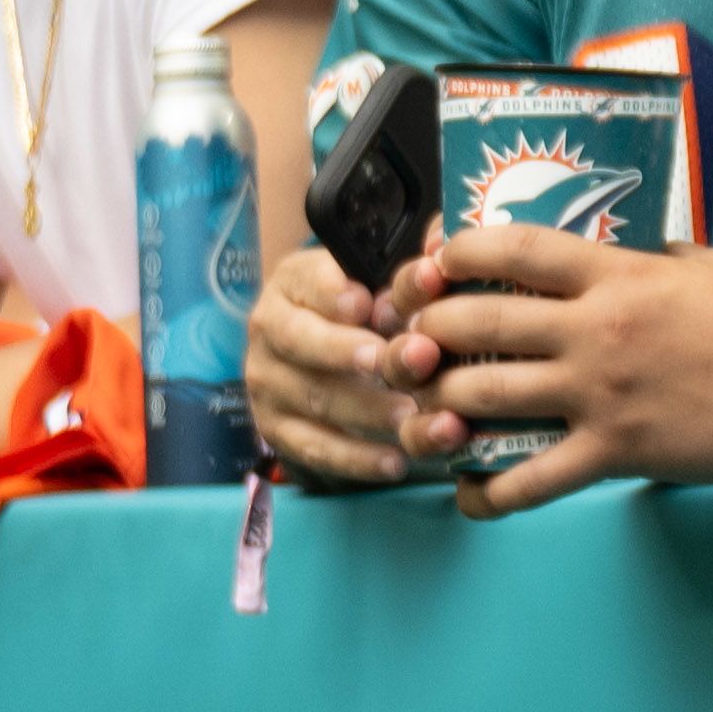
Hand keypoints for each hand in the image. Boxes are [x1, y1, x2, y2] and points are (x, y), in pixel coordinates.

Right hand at [242, 237, 430, 487]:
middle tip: (409, 361)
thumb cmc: (366, 307)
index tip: (370, 303)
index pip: (311, 282)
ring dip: (366, 410)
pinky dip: (355, 458)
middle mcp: (269, 329)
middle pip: (305, 342)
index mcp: (294, 281)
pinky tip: (395, 462)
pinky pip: (314, 447)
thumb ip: (410, 267)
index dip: (339, 294)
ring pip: (314, 397)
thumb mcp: (378, 278)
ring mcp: (267, 382)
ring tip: (412, 417)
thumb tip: (445, 249)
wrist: (321, 353)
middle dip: (356, 353)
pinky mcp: (275, 429)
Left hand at [401, 225, 712, 515]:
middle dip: (427, 326)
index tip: (435, 259)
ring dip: (438, 400)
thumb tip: (603, 249)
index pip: (514, 248)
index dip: (457, 250)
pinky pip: (531, 481)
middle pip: (477, 320)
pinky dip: (487, 492)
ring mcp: (602, 394)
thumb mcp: (699, 264)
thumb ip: (642, 257)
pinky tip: (467, 491)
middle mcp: (598, 330)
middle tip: (414, 335)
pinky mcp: (616, 451)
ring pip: (484, 395)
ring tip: (425, 404)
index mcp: (618, 275)